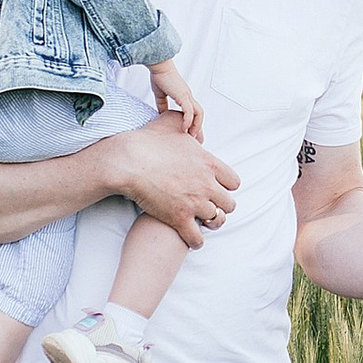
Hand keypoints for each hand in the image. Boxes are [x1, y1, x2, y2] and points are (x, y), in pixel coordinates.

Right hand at [113, 113, 239, 248]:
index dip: (225, 186)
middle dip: (220, 206)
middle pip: (229, 204)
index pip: (234, 182)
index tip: (215, 187)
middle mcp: (207, 184)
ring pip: (216, 220)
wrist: (128, 162)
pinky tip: (190, 237)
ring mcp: (195, 203)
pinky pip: (198, 239)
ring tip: (200, 221)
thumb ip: (184, 121)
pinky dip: (195, 241)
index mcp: (208, 163)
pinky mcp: (179, 219)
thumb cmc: (146, 141)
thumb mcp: (169, 122)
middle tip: (208, 205)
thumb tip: (188, 123)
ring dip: (208, 222)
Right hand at [151, 63, 204, 134]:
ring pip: (198, 113)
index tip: (191, 134)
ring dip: (197, 125)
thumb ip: (162, 106)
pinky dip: (188, 120)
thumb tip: (162, 115)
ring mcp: (187, 96)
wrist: (159, 66)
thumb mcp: (160, 95)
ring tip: (191, 136)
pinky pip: (189, 111)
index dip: (193, 123)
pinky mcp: (183, 96)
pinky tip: (184, 128)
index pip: (193, 112)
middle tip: (196, 140)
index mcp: (184, 96)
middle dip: (199, 127)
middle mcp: (188, 96)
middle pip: (199, 114)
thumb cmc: (159, 77)